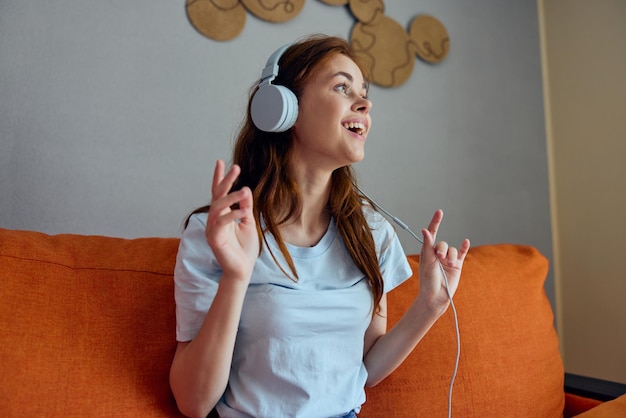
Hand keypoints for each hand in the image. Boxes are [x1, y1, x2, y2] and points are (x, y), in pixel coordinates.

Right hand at [205, 160, 258, 282]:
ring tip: (244, 190)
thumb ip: (245, 207)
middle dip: (225, 181)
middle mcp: (214, 220)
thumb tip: (245, 189)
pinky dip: (233, 215)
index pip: (219, 193)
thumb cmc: (245, 248)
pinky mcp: (214, 239)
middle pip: (217, 196)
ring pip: (218, 207)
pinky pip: (221, 223)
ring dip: (231, 197)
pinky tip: (243, 211)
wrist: (242, 270)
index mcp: (222, 215)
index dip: (219, 178)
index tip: (220, 161)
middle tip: (235, 167)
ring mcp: (212, 229)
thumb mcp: (248, 223)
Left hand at [417, 210, 469, 315]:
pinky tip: (466, 241)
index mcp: (428, 252)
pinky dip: (464, 248)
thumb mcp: (427, 260)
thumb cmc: (427, 280)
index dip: (435, 223)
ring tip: (448, 265)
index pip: (432, 234)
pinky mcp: (457, 266)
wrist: (436, 296)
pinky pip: (462, 254)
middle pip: (443, 243)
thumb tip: (424, 229)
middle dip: (442, 249)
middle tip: (439, 258)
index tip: (439, 212)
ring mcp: (448, 260)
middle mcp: (438, 254)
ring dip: (451, 256)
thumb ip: (428, 245)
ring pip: (453, 250)